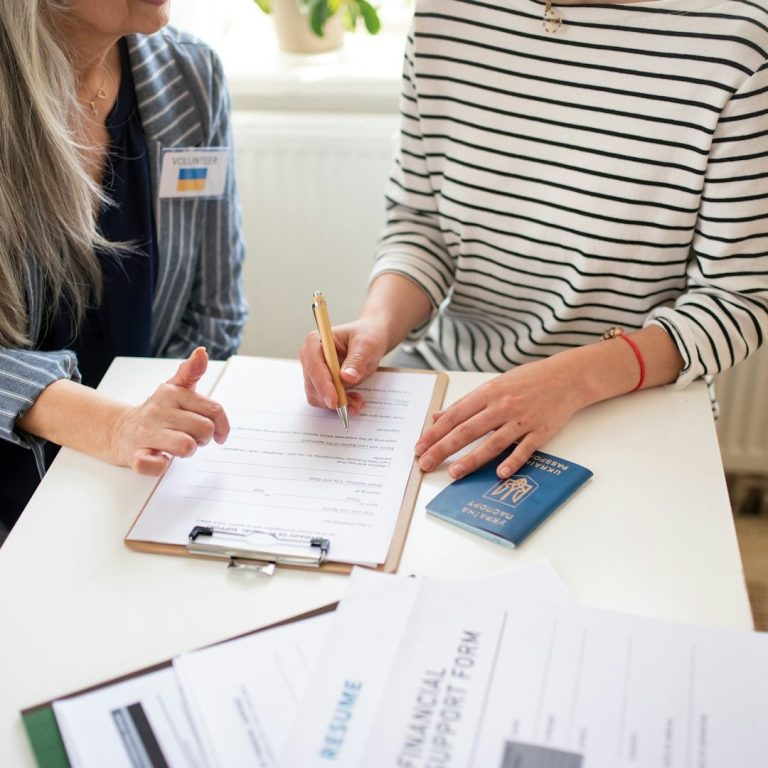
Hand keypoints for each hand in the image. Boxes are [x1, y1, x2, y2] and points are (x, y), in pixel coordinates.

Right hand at [109, 347, 229, 474]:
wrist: (120, 430)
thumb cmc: (158, 412)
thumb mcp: (175, 388)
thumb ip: (191, 372)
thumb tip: (202, 352)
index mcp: (172, 393)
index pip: (214, 410)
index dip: (222, 425)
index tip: (219, 433)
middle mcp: (159, 410)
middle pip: (204, 429)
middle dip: (203, 438)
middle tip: (192, 437)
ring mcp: (146, 433)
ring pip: (187, 446)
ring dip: (187, 451)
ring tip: (177, 446)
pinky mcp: (136, 455)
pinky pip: (155, 465)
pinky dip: (161, 466)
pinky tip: (160, 457)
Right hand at [299, 318, 389, 414]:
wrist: (371, 341)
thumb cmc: (367, 336)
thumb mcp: (366, 345)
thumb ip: (356, 360)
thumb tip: (347, 377)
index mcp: (316, 341)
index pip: (313, 365)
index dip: (322, 384)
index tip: (334, 400)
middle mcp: (311, 357)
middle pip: (312, 385)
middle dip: (332, 398)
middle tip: (353, 405)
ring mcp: (315, 372)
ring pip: (318, 396)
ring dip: (337, 403)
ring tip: (358, 402)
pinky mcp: (323, 384)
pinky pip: (326, 400)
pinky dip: (340, 404)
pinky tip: (354, 401)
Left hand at [415, 355, 584, 480]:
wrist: (566, 377)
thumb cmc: (527, 381)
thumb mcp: (493, 385)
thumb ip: (465, 403)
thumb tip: (438, 416)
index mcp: (487, 393)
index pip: (454, 416)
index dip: (434, 432)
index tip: (419, 446)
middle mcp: (502, 406)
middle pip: (467, 431)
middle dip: (443, 448)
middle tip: (426, 463)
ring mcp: (522, 420)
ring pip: (492, 443)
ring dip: (472, 459)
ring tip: (454, 473)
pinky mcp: (540, 432)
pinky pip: (524, 449)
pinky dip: (512, 462)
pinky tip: (500, 474)